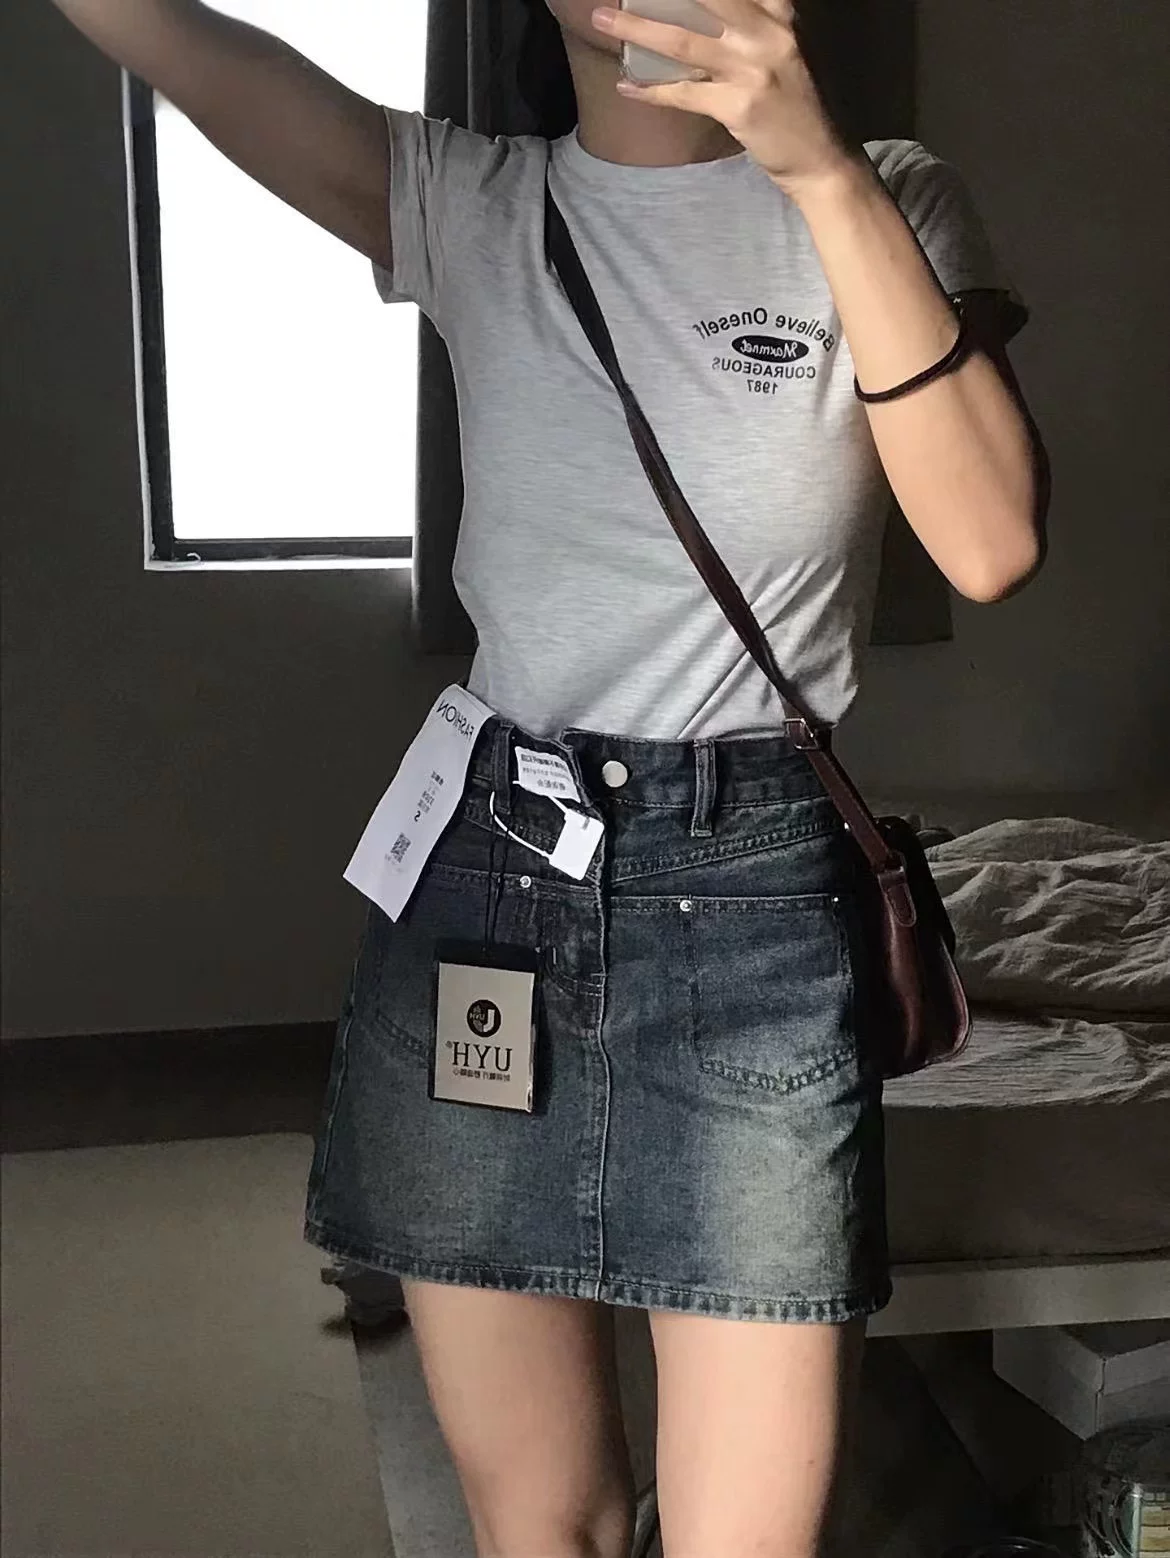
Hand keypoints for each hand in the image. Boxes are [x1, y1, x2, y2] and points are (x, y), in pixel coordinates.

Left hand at [591, 0, 859, 196]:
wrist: (823, 157)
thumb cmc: (801, 102)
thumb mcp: (789, 46)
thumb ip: (757, 21)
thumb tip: (708, 10)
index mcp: (781, 10)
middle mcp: (769, 31)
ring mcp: (753, 68)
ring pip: (681, 40)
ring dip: (635, 29)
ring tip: (601, 19)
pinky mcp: (738, 106)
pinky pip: (683, 94)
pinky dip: (651, 91)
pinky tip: (627, 86)